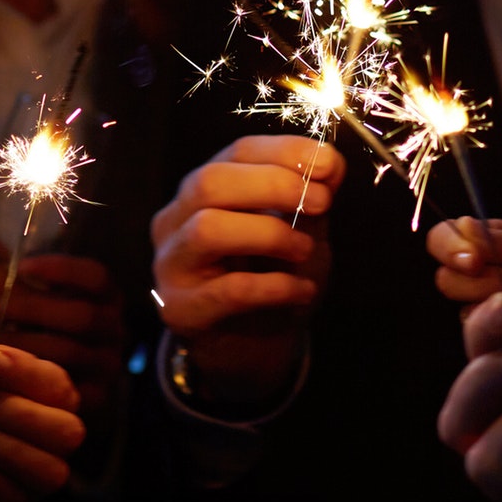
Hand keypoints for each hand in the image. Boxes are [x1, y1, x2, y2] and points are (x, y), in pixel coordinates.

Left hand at [0, 253, 124, 419]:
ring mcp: (109, 364)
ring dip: (12, 341)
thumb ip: (17, 272)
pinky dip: (19, 374)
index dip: (62, 269)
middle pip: (81, 315)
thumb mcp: (36, 295)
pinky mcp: (96, 395)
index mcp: (108, 297)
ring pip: (66, 352)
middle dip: (26, 308)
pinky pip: (59, 386)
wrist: (64, 382)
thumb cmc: (44, 327)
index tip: (21, 265)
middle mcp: (116, 329)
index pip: (97, 277)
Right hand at [151, 135, 343, 409]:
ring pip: (206, 229)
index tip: (329, 166)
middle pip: (209, 182)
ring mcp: (171, 264)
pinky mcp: (181, 309)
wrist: (254, 349)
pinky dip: (275, 287)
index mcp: (206, 190)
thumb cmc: (275, 280)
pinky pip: (227, 290)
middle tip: (323, 204)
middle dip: (273, 186)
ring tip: (305, 250)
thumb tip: (330, 164)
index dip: (284, 152)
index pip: (237, 152)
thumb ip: (311, 201)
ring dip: (268, 234)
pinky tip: (303, 291)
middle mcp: (176, 220)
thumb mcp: (302, 233)